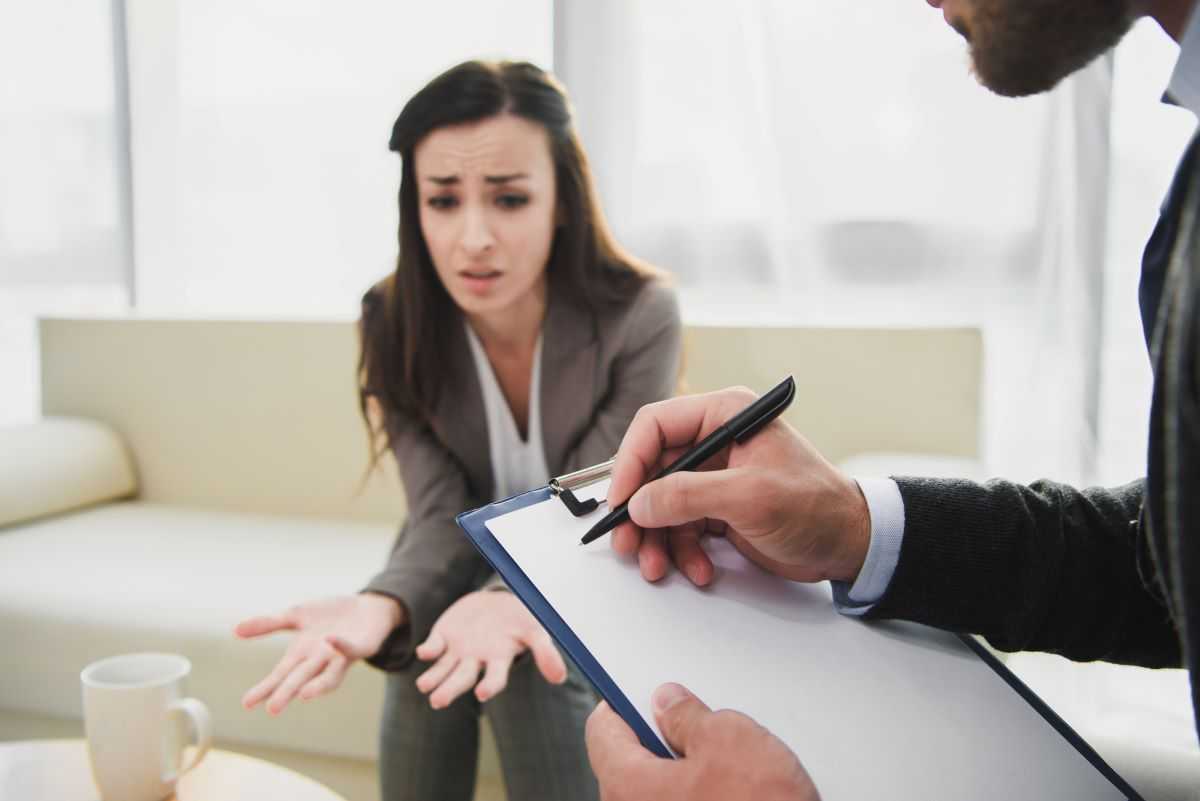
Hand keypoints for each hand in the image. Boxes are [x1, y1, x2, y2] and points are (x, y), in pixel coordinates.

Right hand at [235, 593, 400, 713]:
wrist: (369, 608)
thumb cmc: (330, 617)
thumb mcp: (296, 616)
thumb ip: (268, 624)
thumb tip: (235, 631)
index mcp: (302, 655)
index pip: (281, 675)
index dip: (265, 689)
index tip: (247, 704)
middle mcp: (320, 660)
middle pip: (302, 679)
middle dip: (287, 693)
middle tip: (272, 709)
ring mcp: (342, 656)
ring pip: (330, 675)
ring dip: (319, 685)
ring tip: (303, 694)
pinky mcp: (362, 646)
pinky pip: (352, 648)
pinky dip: (342, 646)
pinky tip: (330, 641)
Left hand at [414, 590, 565, 707]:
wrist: (497, 600)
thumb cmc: (520, 619)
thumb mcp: (536, 630)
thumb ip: (546, 653)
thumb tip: (560, 678)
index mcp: (499, 660)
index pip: (494, 678)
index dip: (490, 685)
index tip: (483, 693)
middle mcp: (476, 660)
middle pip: (462, 678)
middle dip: (450, 690)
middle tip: (438, 702)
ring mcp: (457, 650)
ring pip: (443, 669)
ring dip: (433, 678)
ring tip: (424, 686)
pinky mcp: (443, 636)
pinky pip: (433, 646)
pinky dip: (428, 650)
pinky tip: (424, 652)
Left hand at [586, 683, 819, 800]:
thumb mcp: (728, 737)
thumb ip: (688, 715)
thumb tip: (670, 704)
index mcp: (626, 785)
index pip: (602, 731)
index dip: (623, 703)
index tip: (641, 693)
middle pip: (630, 764)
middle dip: (661, 740)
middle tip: (697, 726)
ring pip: (658, 791)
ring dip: (685, 773)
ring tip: (728, 766)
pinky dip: (699, 796)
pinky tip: (734, 793)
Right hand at [607, 387, 870, 585]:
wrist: (850, 545)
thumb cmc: (818, 507)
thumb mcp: (750, 497)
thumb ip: (689, 496)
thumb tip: (640, 503)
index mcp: (725, 415)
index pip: (656, 426)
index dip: (630, 462)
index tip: (620, 499)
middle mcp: (716, 440)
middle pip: (652, 470)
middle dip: (639, 511)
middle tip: (627, 542)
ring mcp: (715, 476)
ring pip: (661, 503)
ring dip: (656, 539)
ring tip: (658, 567)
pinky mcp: (718, 507)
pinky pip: (680, 526)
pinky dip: (681, 551)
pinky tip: (697, 568)